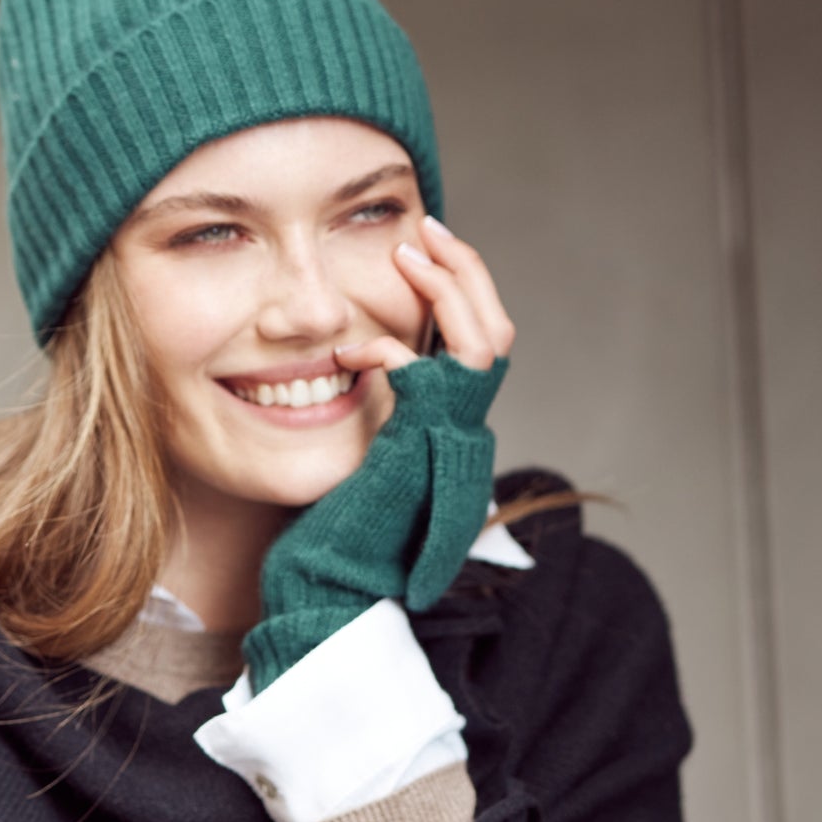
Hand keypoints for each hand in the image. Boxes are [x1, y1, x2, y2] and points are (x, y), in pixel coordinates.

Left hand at [243, 216, 515, 692]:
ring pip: (482, 343)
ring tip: (410, 247)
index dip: (460, 289)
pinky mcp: (423, 453)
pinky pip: (430, 378)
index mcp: (448, 429)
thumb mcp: (354, 452)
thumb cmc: (327, 533)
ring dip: (449, 286)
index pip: (478, 342)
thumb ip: (370, 405)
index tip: (420, 246)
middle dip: (465, 271)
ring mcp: (449, 444)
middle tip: (425, 228)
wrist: (326, 592)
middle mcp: (462, 435)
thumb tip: (345, 351)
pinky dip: (393, 349)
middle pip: (494, 331)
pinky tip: (351, 351)